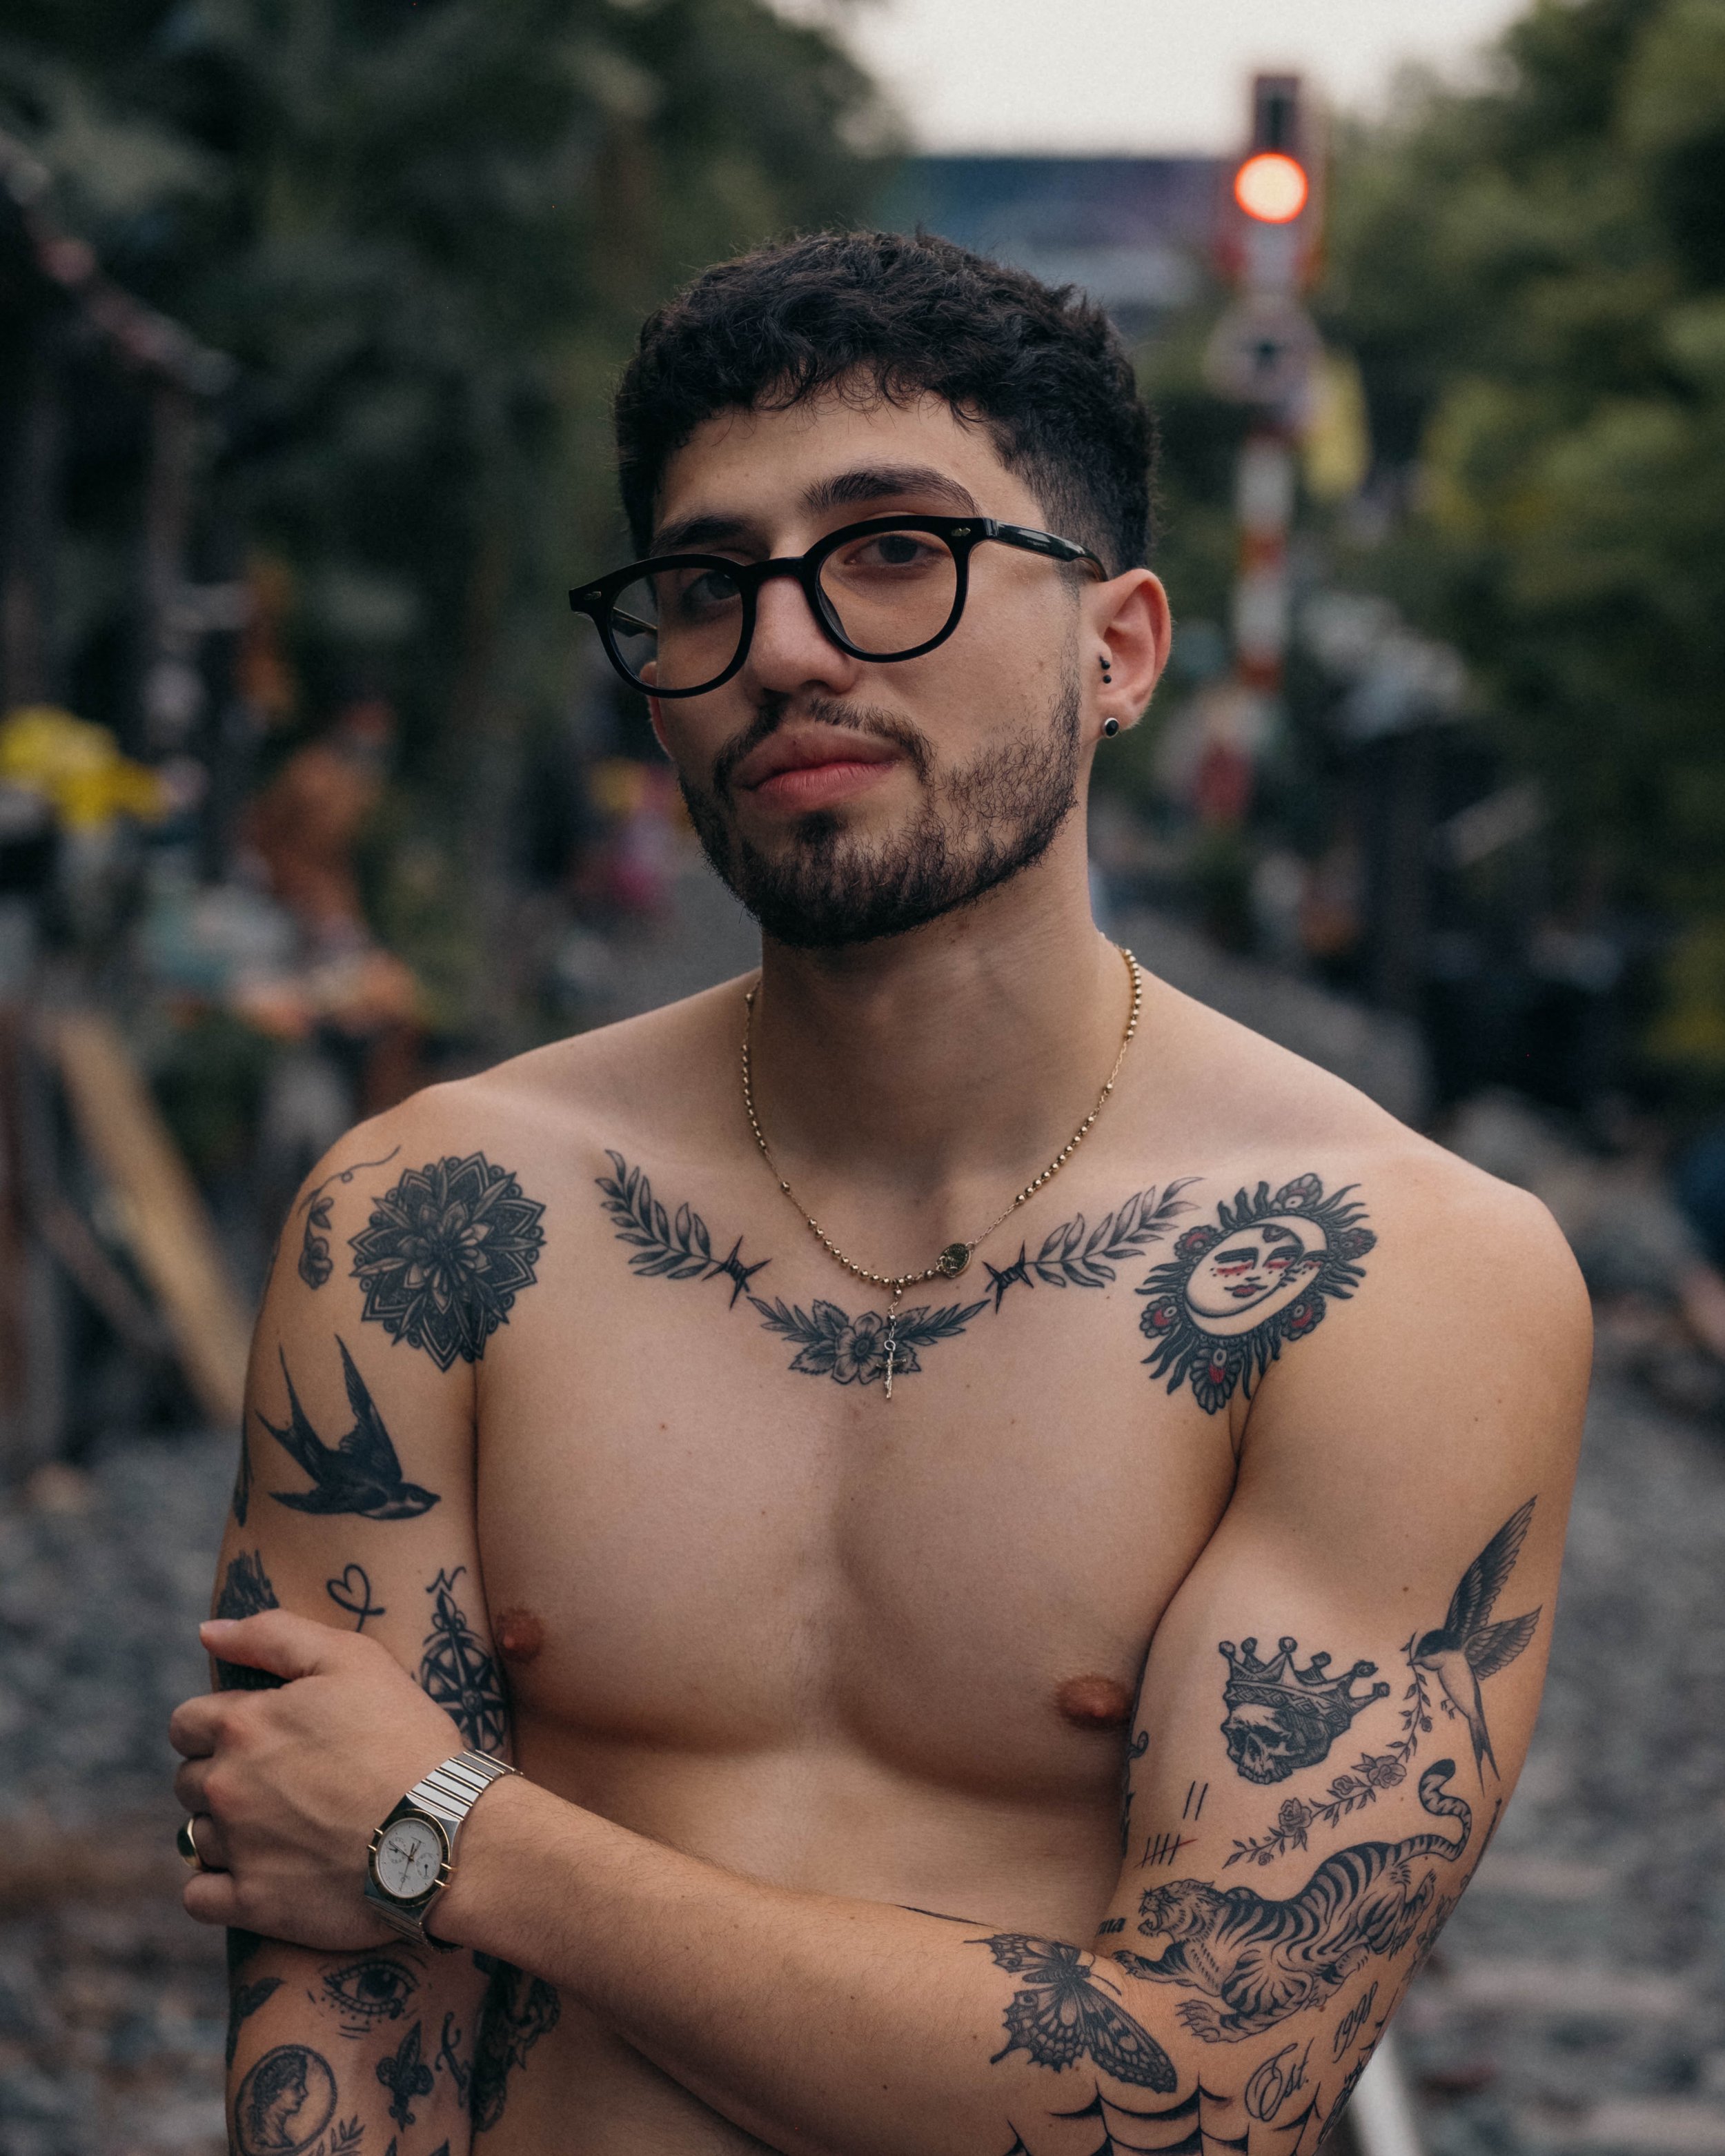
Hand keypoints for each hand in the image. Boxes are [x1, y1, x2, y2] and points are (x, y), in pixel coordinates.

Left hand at [169, 1611, 463, 1947]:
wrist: (442, 1833)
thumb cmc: (404, 1737)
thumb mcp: (353, 1658)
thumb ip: (274, 1635)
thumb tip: (208, 1632)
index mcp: (243, 1725)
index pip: (186, 1722)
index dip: (216, 1723)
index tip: (256, 1733)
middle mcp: (227, 1787)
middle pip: (187, 1780)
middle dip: (222, 1775)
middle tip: (278, 1780)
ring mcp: (237, 1849)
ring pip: (195, 1836)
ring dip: (225, 1829)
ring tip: (282, 1825)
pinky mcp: (252, 1903)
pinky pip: (199, 1896)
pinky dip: (217, 1886)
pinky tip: (259, 1872)